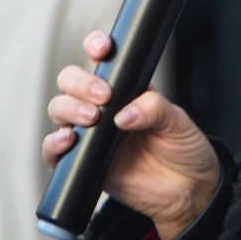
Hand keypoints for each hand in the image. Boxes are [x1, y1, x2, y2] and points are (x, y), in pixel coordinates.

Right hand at [44, 31, 220, 239]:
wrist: (187, 192)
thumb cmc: (184, 150)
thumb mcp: (178, 122)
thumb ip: (153, 109)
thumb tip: (123, 115)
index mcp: (126, 89)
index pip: (102, 60)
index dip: (96, 47)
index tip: (102, 49)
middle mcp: (103, 108)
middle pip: (71, 81)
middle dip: (81, 82)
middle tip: (104, 97)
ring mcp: (90, 134)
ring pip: (60, 109)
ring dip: (69, 108)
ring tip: (92, 118)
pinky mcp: (82, 163)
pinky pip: (54, 151)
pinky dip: (53, 143)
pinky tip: (68, 139)